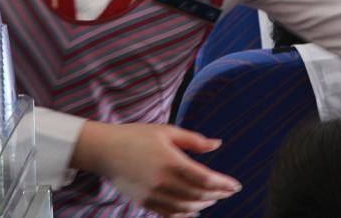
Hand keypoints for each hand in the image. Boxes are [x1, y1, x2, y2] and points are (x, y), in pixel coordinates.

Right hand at [73, 121, 241, 217]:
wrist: (104, 150)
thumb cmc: (136, 136)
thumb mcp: (167, 131)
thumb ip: (194, 140)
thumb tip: (217, 144)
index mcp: (171, 160)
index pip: (205, 178)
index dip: (223, 184)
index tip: (236, 185)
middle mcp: (163, 180)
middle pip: (198, 194)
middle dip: (218, 194)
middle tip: (228, 191)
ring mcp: (152, 194)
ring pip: (186, 207)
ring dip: (203, 204)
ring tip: (213, 198)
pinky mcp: (144, 202)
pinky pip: (169, 213)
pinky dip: (185, 214)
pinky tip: (194, 210)